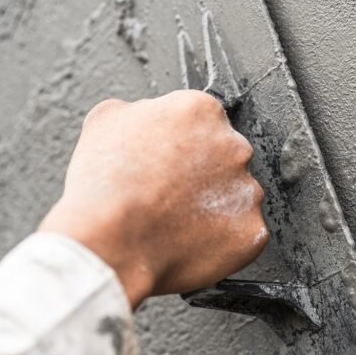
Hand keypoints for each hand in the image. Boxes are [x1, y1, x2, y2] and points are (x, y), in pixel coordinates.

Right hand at [39, 90, 267, 308]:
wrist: (109, 240)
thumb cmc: (104, 184)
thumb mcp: (105, 121)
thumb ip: (139, 110)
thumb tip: (148, 117)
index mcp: (202, 111)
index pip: (203, 122)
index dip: (182, 145)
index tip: (167, 162)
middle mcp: (235, 147)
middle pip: (227, 158)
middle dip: (204, 174)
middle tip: (170, 195)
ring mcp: (248, 192)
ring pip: (237, 199)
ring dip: (216, 208)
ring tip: (176, 223)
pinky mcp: (252, 232)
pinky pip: (242, 236)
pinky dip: (222, 242)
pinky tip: (190, 244)